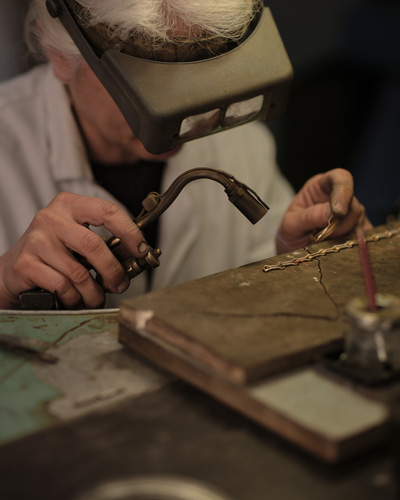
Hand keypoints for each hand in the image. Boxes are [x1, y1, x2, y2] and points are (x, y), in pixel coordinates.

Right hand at [0, 193, 147, 308]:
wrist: (14, 269)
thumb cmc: (54, 253)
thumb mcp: (79, 239)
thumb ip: (105, 244)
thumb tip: (136, 258)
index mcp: (70, 205)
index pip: (107, 210)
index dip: (129, 231)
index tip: (141, 249)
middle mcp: (51, 218)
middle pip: (93, 245)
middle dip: (113, 270)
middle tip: (120, 284)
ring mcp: (37, 240)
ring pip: (79, 272)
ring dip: (94, 292)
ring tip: (96, 298)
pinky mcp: (26, 263)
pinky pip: (62, 286)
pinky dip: (74, 298)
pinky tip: (74, 299)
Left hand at [276, 168, 371, 253]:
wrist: (295, 253)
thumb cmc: (291, 234)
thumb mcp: (291, 225)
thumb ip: (309, 216)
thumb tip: (332, 212)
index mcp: (320, 187)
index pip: (339, 177)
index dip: (343, 191)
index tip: (338, 213)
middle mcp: (340, 197)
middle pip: (354, 205)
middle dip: (340, 225)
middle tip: (322, 236)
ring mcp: (352, 214)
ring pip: (360, 223)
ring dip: (343, 237)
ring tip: (324, 242)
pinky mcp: (359, 231)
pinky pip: (364, 238)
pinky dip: (351, 245)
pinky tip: (337, 248)